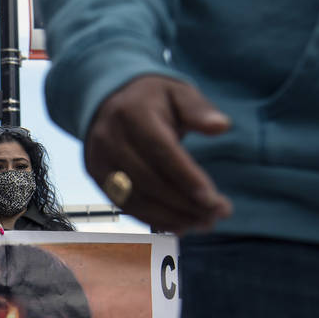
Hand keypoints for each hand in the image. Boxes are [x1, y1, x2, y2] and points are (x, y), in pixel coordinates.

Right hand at [86, 75, 233, 232]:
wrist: (107, 101)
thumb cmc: (151, 99)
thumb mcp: (177, 93)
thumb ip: (199, 109)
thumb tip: (221, 126)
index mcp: (132, 113)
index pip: (161, 151)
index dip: (186, 178)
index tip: (212, 198)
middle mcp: (110, 139)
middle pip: (149, 180)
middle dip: (185, 203)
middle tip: (217, 214)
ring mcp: (100, 160)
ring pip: (136, 199)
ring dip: (172, 216)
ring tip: (203, 222)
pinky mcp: (97, 177)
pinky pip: (126, 205)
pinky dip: (153, 219)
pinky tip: (179, 225)